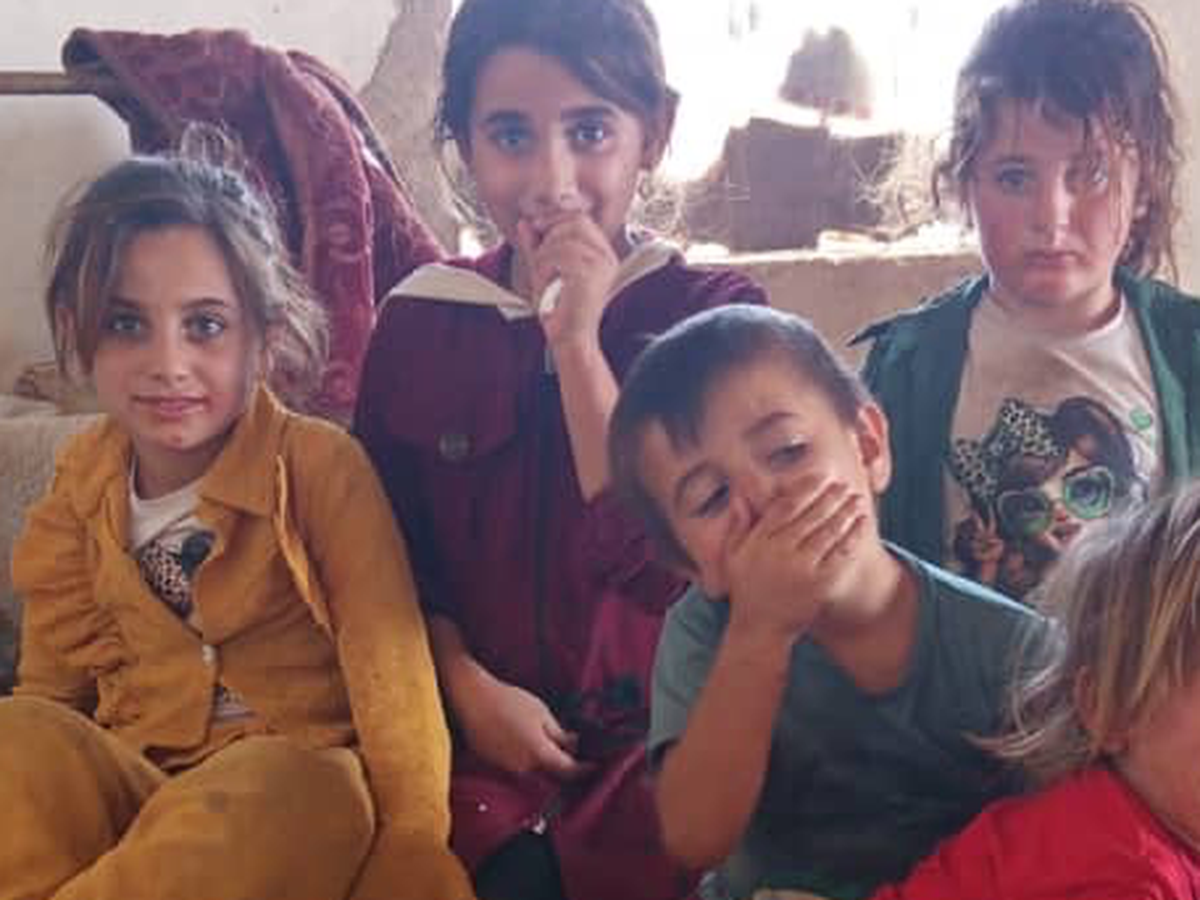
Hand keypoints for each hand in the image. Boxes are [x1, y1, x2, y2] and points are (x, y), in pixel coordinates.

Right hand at [452, 668, 589, 780]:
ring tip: (546, 741)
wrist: (472, 699)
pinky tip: (523, 739)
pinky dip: (526, 757)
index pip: (568, 770)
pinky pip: (517, 765)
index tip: (594, 765)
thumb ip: (559, 734)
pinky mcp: (493, 763)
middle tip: (571, 750)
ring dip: (543, 761)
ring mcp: (507, 768)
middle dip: (563, 765)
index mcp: (539, 754)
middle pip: (551, 774)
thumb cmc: (509, 701)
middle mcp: (523, 767)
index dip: (584, 769)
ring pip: (533, 771)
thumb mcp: (541, 713)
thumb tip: (574, 745)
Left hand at [516, 213, 618, 348]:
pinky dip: (543, 270)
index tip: (536, 228)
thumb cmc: (561, 311)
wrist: (571, 340)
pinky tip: (546, 286)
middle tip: (539, 257)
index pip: (580, 218)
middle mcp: (606, 256)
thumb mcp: (545, 271)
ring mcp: (600, 265)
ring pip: (561, 239)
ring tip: (543, 279)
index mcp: (602, 253)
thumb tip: (525, 223)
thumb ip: (536, 246)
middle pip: (574, 221)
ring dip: (543, 257)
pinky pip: (557, 256)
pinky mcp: (588, 275)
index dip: (555, 218)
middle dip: (549, 233)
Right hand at [725, 478, 866, 641]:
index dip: (804, 489)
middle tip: (842, 484)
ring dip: (844, 512)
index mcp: (760, 541)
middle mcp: (780, 551)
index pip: (785, 506)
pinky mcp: (819, 583)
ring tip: (855, 499)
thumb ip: (737, 526)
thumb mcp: (732, 557)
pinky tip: (861, 524)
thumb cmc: (746, 590)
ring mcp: (801, 568)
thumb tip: (739, 497)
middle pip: (810, 515)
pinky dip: (852, 537)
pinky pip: (840, 555)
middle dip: (829, 497)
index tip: (818, 477)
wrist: (759, 628)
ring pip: (828, 532)